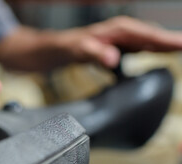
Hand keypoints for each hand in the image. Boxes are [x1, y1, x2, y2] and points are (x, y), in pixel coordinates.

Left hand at [59, 16, 181, 67]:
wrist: (68, 46)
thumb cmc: (75, 46)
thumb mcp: (83, 50)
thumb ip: (98, 54)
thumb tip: (114, 59)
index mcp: (121, 29)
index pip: (150, 35)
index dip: (168, 40)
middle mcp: (127, 30)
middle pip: (156, 36)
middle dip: (174, 41)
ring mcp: (127, 37)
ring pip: (153, 40)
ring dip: (169, 44)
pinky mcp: (125, 44)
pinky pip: (145, 46)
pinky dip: (158, 49)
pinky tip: (165, 53)